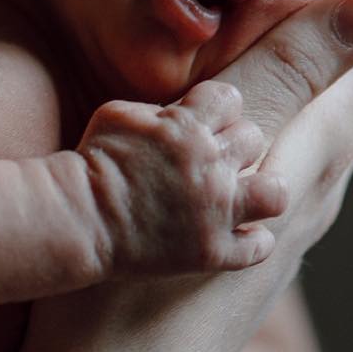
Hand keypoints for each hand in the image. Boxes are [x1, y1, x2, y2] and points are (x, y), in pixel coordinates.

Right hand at [78, 82, 286, 275]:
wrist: (78, 220)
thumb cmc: (92, 163)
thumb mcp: (119, 114)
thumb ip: (161, 108)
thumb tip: (185, 110)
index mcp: (187, 127)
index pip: (232, 99)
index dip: (220, 110)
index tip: (205, 125)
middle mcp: (209, 166)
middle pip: (254, 139)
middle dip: (235, 148)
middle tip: (213, 163)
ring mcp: (214, 212)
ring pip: (275, 192)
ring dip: (261, 192)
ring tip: (244, 197)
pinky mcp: (211, 252)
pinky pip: (259, 246)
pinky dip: (253, 242)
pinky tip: (240, 236)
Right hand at [213, 0, 352, 260]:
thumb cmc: (136, 262)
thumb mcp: (213, 147)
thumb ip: (287, 75)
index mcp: (315, 154)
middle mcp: (316, 191)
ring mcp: (285, 226)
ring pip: (345, 124)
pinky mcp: (247, 248)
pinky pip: (306, 154)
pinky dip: (314, 103)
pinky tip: (280, 117)